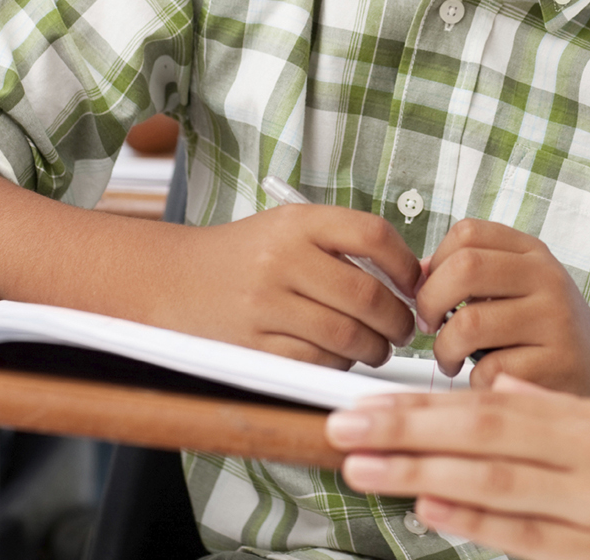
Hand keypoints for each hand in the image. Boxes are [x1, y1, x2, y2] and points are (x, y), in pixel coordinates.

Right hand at [159, 205, 420, 369]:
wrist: (175, 280)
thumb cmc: (244, 256)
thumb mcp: (291, 229)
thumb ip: (346, 245)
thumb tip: (413, 275)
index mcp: (297, 223)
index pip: (372, 235)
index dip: (406, 264)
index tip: (414, 284)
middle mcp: (281, 260)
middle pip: (366, 295)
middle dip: (397, 320)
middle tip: (402, 329)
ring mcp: (265, 305)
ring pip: (346, 336)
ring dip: (374, 349)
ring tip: (377, 347)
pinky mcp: (252, 344)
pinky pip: (315, 362)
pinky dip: (338, 365)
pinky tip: (341, 358)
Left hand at [326, 377, 589, 559]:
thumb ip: (555, 413)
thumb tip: (503, 383)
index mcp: (586, 423)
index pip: (489, 403)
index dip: (421, 404)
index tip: (365, 405)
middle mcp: (588, 457)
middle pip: (482, 434)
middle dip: (405, 429)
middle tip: (341, 427)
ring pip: (496, 481)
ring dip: (423, 472)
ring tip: (363, 468)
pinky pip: (527, 535)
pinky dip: (477, 522)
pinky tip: (433, 509)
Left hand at [416, 219, 589, 394]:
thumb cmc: (546, 333)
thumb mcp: (519, 288)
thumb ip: (473, 275)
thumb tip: (415, 274)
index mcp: (532, 253)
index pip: (467, 232)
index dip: (434, 263)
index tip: (430, 291)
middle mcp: (548, 279)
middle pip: (465, 267)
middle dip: (429, 301)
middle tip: (428, 325)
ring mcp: (555, 321)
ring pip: (469, 322)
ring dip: (444, 349)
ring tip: (451, 359)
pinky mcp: (556, 365)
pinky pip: (488, 369)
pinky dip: (473, 381)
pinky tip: (484, 381)